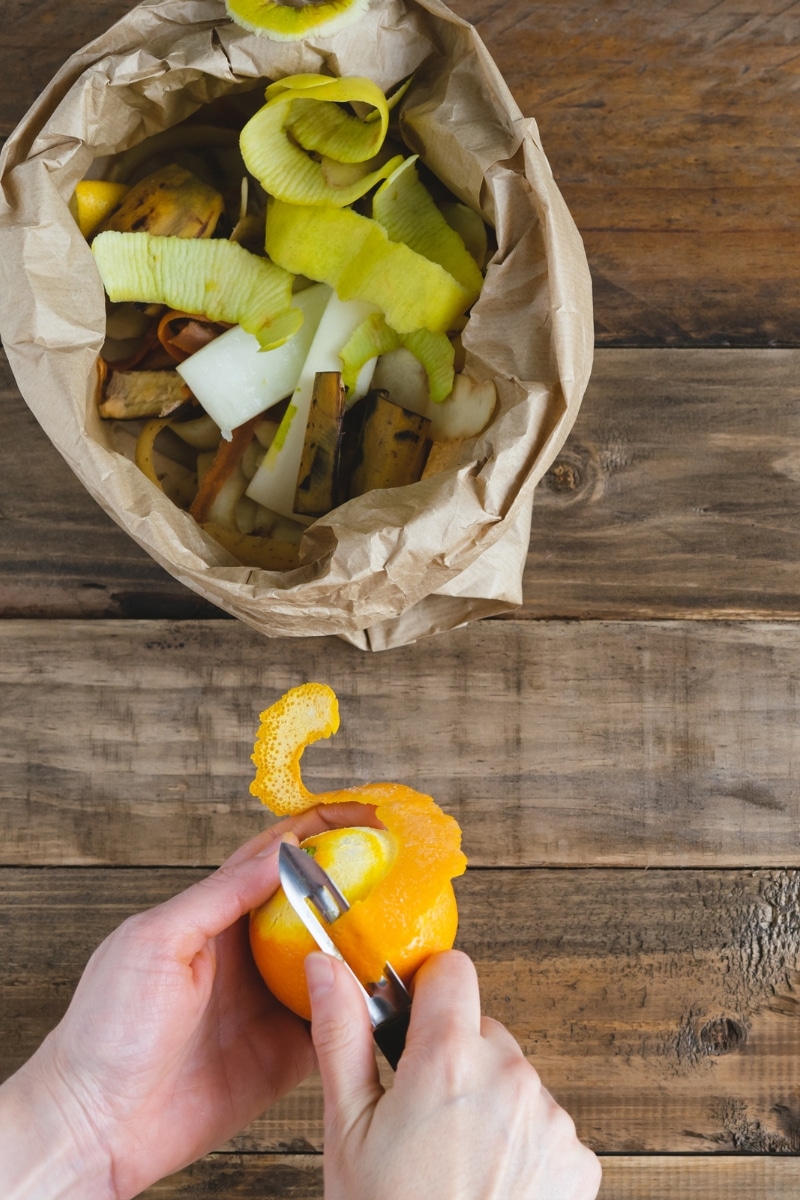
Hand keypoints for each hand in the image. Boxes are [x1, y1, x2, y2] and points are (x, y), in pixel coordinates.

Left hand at [0, 802, 377, 1199]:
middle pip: (317, 903)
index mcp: (215, 916)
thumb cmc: (107, 1028)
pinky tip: (389, 992)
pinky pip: (336, 1022)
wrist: (96, 1125)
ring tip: (411, 925)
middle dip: (361, 879)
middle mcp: (249, 953)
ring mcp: (270, 1002)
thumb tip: (283, 853)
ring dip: (369, 942)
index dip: (321, 828)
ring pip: (334, 959)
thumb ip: (220, 896)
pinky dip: (364, 1006)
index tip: (366, 815)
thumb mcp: (157, 941)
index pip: (275, 856)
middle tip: (406, 866)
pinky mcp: (285, 1053)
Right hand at [306, 948, 601, 1199]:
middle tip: (419, 1117)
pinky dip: (520, 1142)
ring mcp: (551, 1119)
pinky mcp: (578, 1160)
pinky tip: (488, 1183)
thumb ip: (341, 1033)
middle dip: (452, 1057)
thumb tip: (325, 963)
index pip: (453, 972)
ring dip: (487, 1101)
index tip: (410, 1022)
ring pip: (512, 1077)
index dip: (426, 990)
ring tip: (452, 1161)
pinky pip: (544, 1123)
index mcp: (449, 1059)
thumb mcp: (347, 1129)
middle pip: (481, 1030)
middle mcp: (511, 1077)